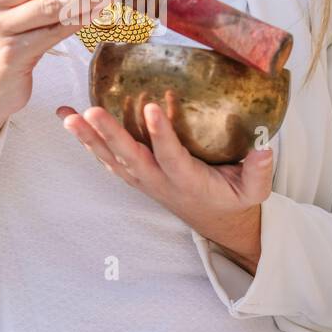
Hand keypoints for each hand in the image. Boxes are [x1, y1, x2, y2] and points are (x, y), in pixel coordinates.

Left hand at [55, 95, 273, 272]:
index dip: (162, 136)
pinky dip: (86, 140)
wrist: (218, 221)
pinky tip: (68, 120)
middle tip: (89, 111)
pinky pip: (106, 158)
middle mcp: (159, 182)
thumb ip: (260, 171)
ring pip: (111, 159)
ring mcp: (144, 180)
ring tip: (66, 115)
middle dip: (108, 135)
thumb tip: (265, 147)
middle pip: (129, 158)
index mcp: (189, 183)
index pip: (172, 158)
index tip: (153, 109)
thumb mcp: (255, 191)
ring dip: (87, 138)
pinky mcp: (135, 175)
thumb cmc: (235, 199)